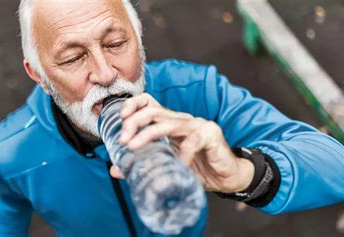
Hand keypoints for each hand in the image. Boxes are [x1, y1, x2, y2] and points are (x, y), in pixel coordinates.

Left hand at [109, 93, 254, 192]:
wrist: (227, 177)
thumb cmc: (198, 169)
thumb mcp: (167, 167)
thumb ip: (143, 165)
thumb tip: (115, 170)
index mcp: (170, 122)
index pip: (149, 103)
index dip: (133, 104)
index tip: (120, 117)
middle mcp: (182, 120)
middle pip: (154, 111)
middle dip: (134, 121)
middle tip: (123, 139)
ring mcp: (197, 125)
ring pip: (169, 123)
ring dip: (148, 134)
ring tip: (133, 147)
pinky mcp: (211, 135)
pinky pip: (193, 141)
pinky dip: (182, 154)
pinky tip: (178, 164)